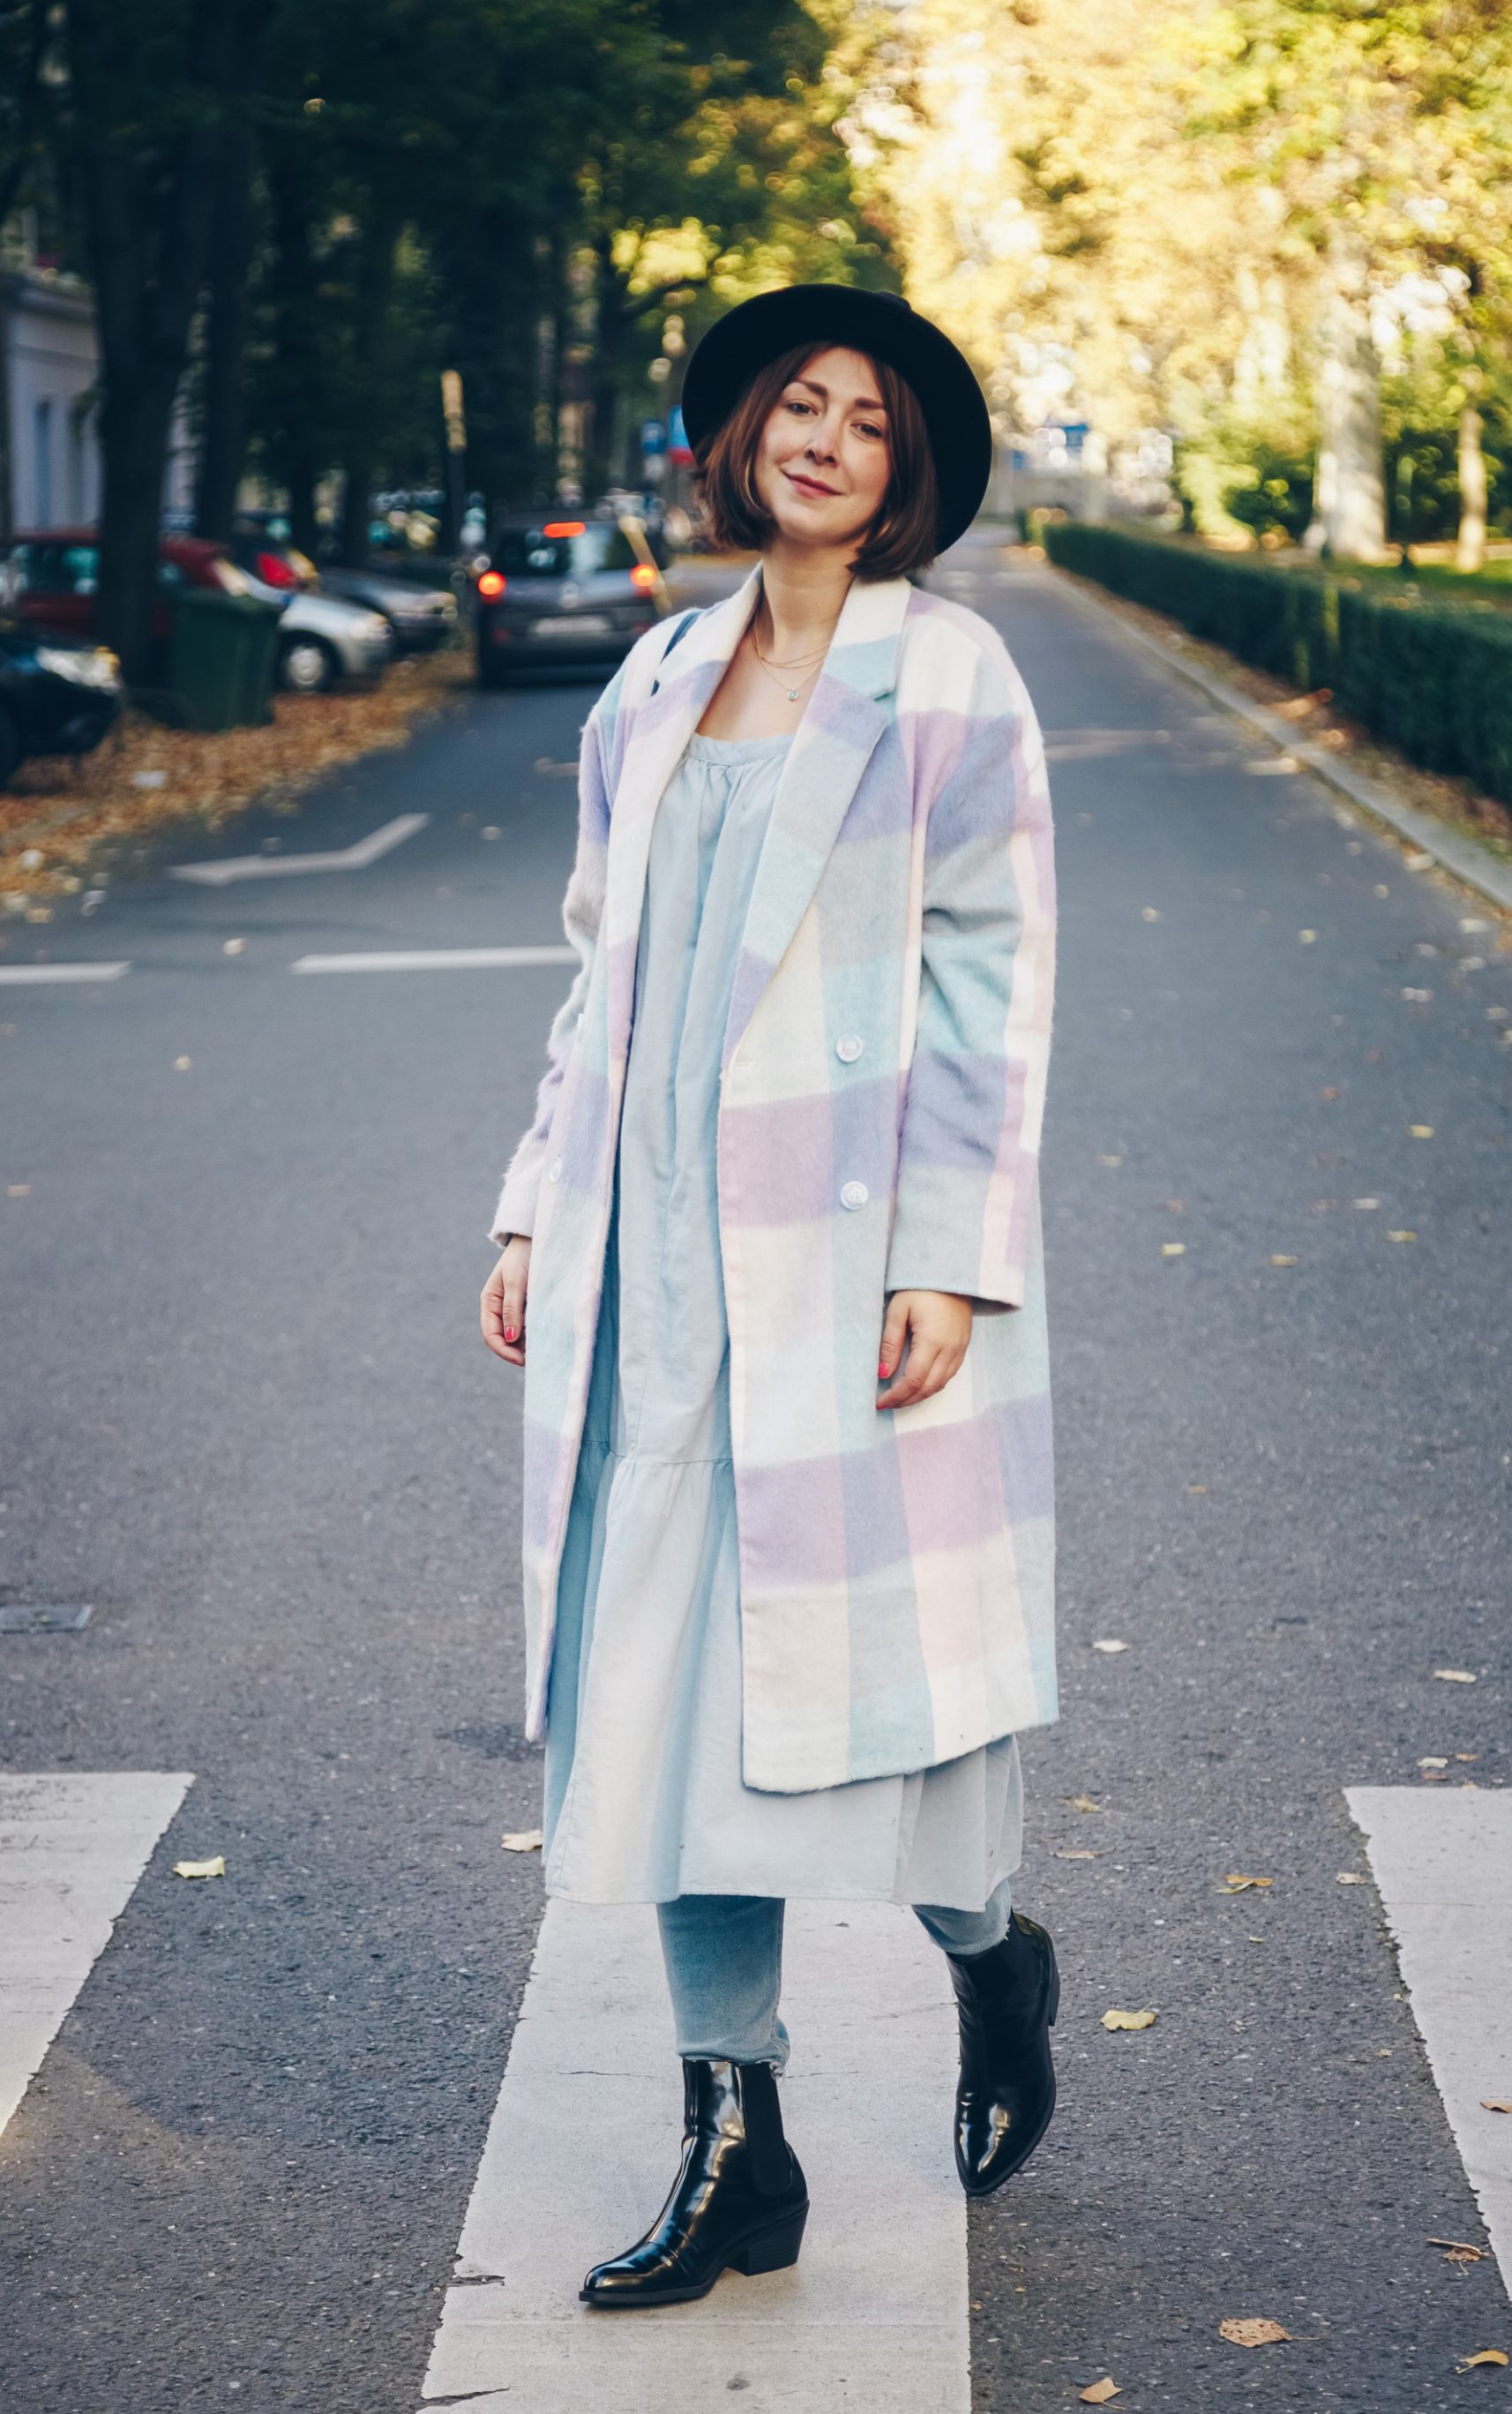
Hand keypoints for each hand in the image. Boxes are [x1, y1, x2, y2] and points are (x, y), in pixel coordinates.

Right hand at [481, 1236, 531, 1365]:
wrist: (536, 1240)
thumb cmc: (523, 1257)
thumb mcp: (516, 1282)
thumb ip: (512, 1309)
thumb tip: (511, 1339)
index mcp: (489, 1302)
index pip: (491, 1335)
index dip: (504, 1351)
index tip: (521, 1360)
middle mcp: (500, 1309)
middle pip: (504, 1339)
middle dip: (517, 1352)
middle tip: (537, 1360)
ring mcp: (514, 1309)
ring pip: (518, 1336)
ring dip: (528, 1345)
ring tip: (544, 1350)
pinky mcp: (529, 1307)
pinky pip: (530, 1327)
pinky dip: (536, 1335)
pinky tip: (548, 1338)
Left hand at [877, 1289, 971, 1409]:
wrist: (951, 1273)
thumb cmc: (920, 1288)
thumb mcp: (898, 1311)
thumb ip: (890, 1343)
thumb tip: (882, 1373)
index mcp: (933, 1341)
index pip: (913, 1380)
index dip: (896, 1395)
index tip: (879, 1401)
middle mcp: (950, 1349)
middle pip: (928, 1387)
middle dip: (906, 1400)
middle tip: (887, 1404)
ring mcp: (960, 1349)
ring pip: (940, 1384)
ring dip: (920, 1395)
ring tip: (900, 1398)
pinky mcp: (964, 1346)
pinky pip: (949, 1374)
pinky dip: (933, 1385)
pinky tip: (919, 1385)